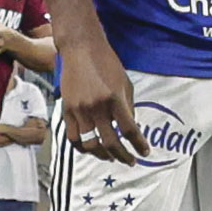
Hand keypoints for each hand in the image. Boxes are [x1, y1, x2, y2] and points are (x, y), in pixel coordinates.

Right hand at [59, 36, 141, 163]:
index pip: (130, 130)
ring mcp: (80, 110)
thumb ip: (128, 107)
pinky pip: (73, 138)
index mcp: (115, 99)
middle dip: (123, 156)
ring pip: (91, 145)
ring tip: (111, 157)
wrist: (81, 48)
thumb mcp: (125, 84)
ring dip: (103, 155)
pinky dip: (83, 148)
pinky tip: (91, 149)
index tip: (144, 152)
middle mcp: (97, 107)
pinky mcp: (67, 110)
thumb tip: (130, 129)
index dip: (139, 145)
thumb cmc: (106, 63)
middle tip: (130, 161)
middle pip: (111, 143)